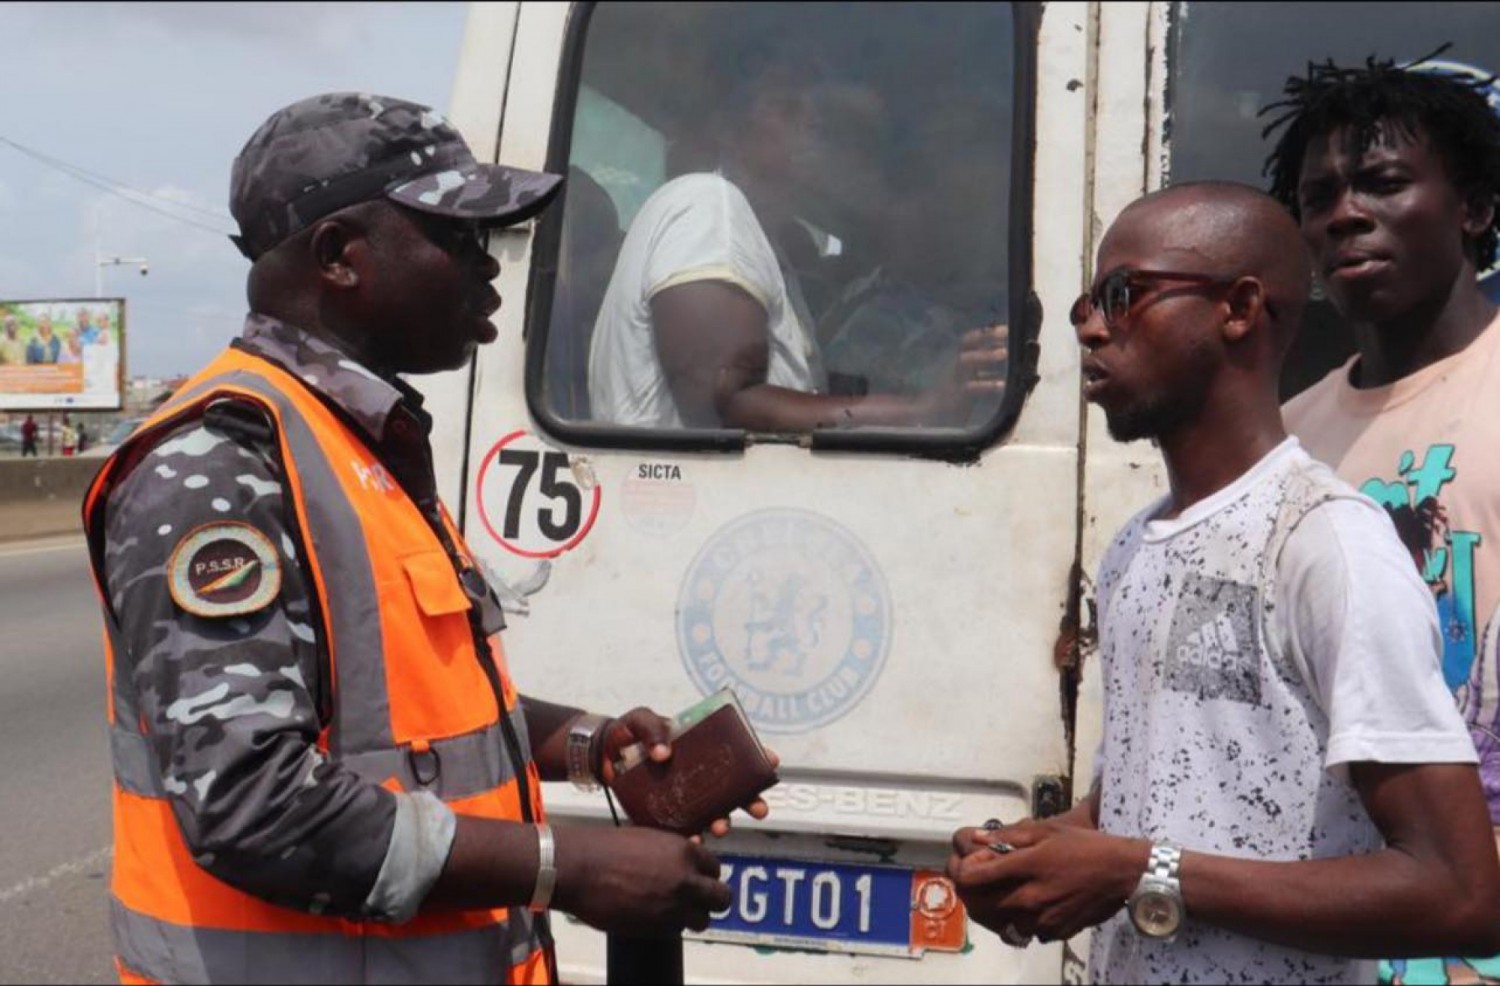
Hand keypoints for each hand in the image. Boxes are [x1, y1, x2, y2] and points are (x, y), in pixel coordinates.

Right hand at [553, 824, 730, 933]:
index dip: (706, 874)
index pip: (715, 868)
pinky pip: (676, 930)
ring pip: (701, 920)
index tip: (698, 878)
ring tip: (672, 910)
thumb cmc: (608, 848)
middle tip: (698, 899)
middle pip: (721, 898)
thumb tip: (689, 864)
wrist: (580, 869)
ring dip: (691, 916)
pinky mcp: (656, 928)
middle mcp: (686, 880)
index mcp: (685, 852)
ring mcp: (673, 907)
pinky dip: (669, 925)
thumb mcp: (650, 839)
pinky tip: (653, 915)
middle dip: (712, 899)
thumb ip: (675, 853)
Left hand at [598, 707, 779, 837]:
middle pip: (733, 788)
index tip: (771, 762)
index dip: (757, 757)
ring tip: (720, 827)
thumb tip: (664, 755)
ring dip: (723, 820)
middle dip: (750, 800)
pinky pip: (685, 826)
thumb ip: (653, 730)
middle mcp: (698, 772)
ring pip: (713, 811)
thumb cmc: (627, 732)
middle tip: (759, 809)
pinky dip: (692, 835)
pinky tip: (694, 840)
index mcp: (699, 745)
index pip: (735, 751)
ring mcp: (684, 794)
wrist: (600, 755)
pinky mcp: (667, 812)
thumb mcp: (640, 720)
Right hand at [920, 323, 1008, 424]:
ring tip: (1004, 352)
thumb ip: (980, 368)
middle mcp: (955, 367)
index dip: (985, 332)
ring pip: (968, 361)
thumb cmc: (952, 398)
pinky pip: (972, 387)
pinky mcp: (956, 396)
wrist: (929, 418)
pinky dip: (988, 384)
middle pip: (969, 345)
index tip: (1003, 326)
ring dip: (986, 355)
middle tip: (1006, 331)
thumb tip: (1003, 356)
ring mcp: (954, 380)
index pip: (969, 340)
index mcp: (957, 361)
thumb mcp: (965, 377)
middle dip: (987, 336)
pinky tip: (1002, 384)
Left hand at [947, 818, 1148, 943]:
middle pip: (978, 905)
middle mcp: (1029, 898)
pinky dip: (1016, 921)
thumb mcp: (1045, 830)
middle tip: (980, 879)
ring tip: (1001, 893)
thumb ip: (1007, 835)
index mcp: (1025, 867)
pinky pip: (1022, 932)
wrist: (1121, 872)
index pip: (972, 877)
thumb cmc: (1083, 845)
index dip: (964, 869)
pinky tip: (1025, 906)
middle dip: (972, 892)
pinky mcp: (1053, 933)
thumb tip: (976, 838)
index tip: (974, 861)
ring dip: (992, 910)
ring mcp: (1041, 920)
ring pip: (998, 923)